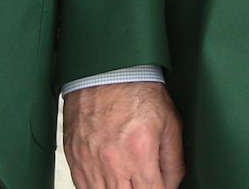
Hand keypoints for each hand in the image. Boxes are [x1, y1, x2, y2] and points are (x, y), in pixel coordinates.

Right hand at [62, 81, 183, 188]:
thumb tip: (172, 186)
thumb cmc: (138, 92)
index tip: (160, 186)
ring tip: (128, 178)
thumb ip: (173, 161)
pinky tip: (109, 180)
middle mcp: (113, 163)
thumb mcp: (170, 123)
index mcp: (140, 153)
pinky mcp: (75, 160)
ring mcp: (90, 164)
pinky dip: (98, 188)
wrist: (106, 72)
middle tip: (143, 180)